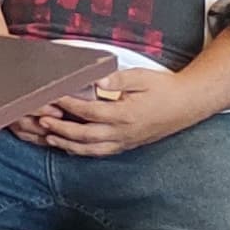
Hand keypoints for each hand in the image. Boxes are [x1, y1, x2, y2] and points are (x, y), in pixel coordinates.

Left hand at [25, 69, 185, 158]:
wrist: (187, 104)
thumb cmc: (165, 88)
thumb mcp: (142, 77)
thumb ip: (118, 79)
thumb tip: (96, 80)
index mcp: (125, 115)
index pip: (89, 112)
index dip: (68, 105)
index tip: (53, 97)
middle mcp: (124, 133)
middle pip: (85, 136)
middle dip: (61, 130)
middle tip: (42, 122)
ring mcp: (126, 141)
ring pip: (92, 150)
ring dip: (69, 145)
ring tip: (50, 139)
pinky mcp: (129, 145)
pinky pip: (102, 152)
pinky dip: (84, 151)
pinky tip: (73, 146)